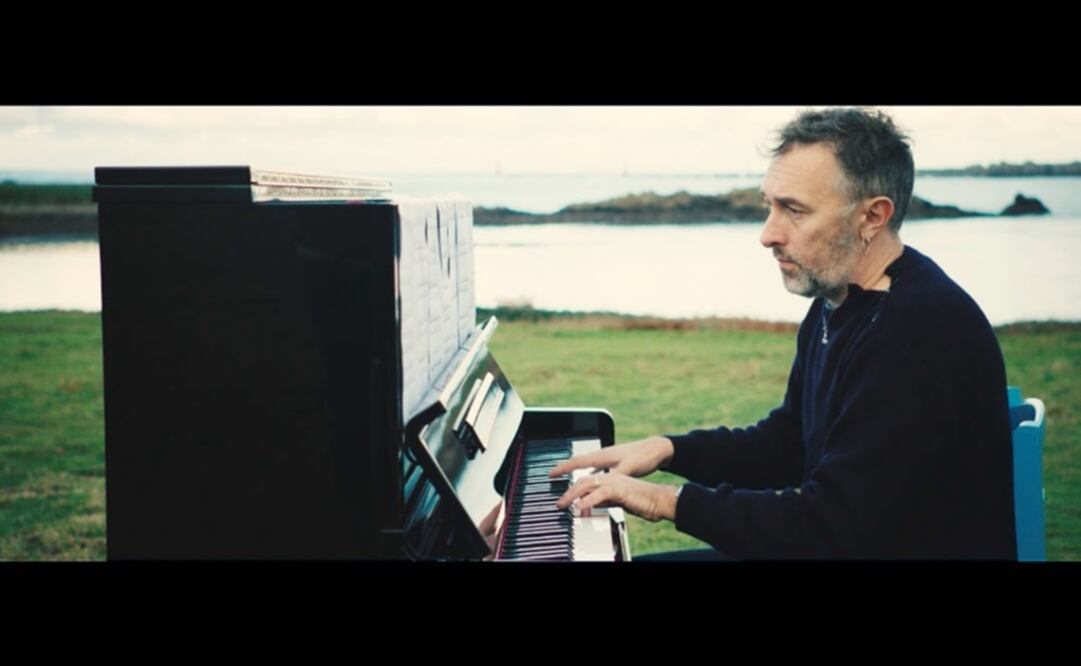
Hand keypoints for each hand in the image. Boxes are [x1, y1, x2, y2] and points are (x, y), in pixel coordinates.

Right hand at [547, 436, 674, 479]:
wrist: (657, 449)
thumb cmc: (644, 457)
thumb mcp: (629, 469)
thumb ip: (614, 477)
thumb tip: (602, 486)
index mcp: (603, 456)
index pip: (578, 462)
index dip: (563, 468)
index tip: (551, 473)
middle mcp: (603, 454)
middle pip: (578, 461)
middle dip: (564, 467)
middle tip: (551, 475)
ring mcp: (608, 457)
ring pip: (586, 463)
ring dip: (575, 469)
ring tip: (566, 475)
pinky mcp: (615, 460)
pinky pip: (596, 465)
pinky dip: (588, 471)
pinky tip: (590, 476)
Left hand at [555, 471, 679, 522]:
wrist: (660, 500)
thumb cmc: (644, 501)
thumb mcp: (619, 501)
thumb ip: (605, 500)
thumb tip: (592, 505)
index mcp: (611, 478)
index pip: (587, 480)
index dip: (574, 487)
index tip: (563, 496)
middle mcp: (611, 476)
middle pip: (583, 481)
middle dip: (568, 491)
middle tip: (558, 503)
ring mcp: (614, 481)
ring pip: (588, 484)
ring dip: (573, 495)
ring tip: (563, 505)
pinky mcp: (619, 489)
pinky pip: (599, 494)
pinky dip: (587, 500)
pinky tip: (579, 507)